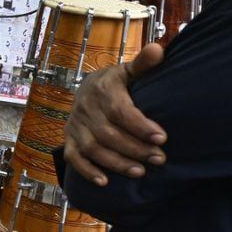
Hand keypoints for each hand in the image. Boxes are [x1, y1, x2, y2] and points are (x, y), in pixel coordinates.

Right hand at [63, 43, 166, 185]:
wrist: (86, 90)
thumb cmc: (115, 84)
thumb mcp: (128, 71)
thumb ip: (143, 64)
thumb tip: (158, 49)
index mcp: (102, 89)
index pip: (120, 110)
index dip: (139, 126)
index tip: (162, 138)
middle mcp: (85, 108)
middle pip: (108, 133)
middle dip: (135, 149)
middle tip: (159, 159)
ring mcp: (75, 126)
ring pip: (93, 148)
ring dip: (116, 162)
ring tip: (140, 172)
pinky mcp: (69, 140)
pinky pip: (74, 158)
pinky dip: (87, 171)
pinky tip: (104, 182)